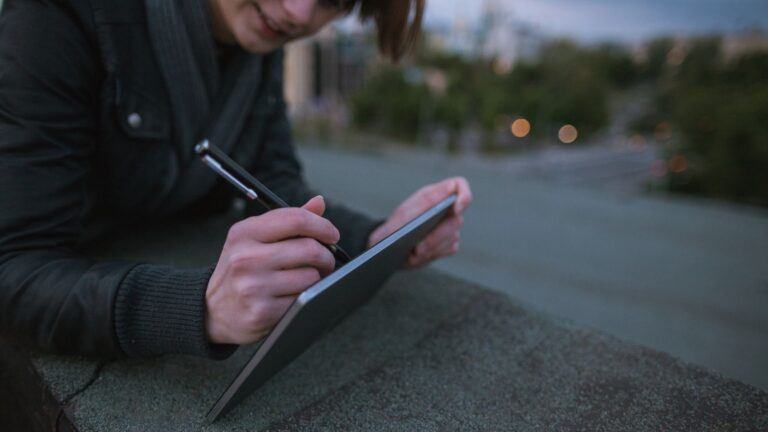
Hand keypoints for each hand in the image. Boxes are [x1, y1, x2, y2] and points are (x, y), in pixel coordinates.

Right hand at [205, 196, 338, 344]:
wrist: (213, 310)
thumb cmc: (241, 269)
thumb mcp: (254, 239)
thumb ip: (287, 221)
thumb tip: (319, 202)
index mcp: (244, 233)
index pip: (295, 219)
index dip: (322, 225)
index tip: (332, 234)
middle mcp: (246, 258)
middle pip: (309, 248)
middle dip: (326, 255)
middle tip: (325, 260)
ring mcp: (253, 286)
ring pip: (311, 276)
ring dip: (317, 278)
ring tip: (307, 278)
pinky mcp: (262, 312)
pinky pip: (304, 299)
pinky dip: (306, 297)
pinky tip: (294, 296)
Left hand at [367, 177, 472, 268]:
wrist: (387, 248)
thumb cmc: (396, 226)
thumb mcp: (406, 213)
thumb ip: (429, 200)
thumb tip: (450, 188)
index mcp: (435, 195)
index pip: (459, 186)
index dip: (464, 195)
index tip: (456, 209)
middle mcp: (445, 210)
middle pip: (457, 219)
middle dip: (437, 235)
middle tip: (418, 248)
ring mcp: (449, 228)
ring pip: (453, 237)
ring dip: (432, 247)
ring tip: (413, 252)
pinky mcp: (448, 244)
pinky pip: (449, 249)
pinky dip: (432, 254)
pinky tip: (417, 256)